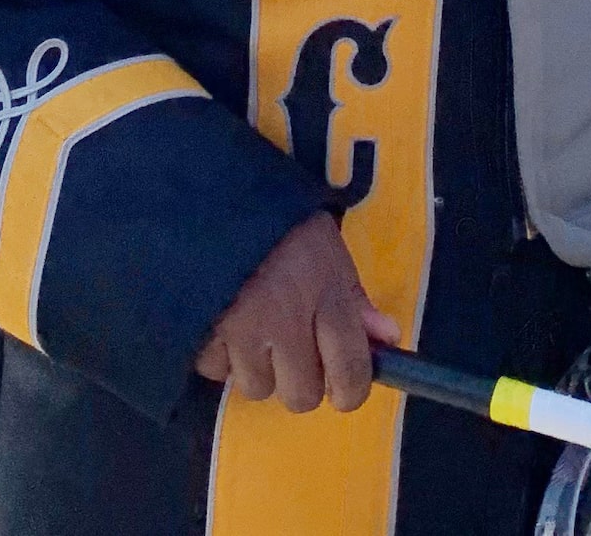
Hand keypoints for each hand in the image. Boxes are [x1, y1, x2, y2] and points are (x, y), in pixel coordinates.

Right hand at [193, 212, 398, 412]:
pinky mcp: (202, 330)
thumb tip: (387, 339)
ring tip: (252, 331)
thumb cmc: (282, 224)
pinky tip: (223, 323)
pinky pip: (215, 369)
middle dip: (298, 381)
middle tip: (291, 353)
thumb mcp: (329, 250)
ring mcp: (242, 330)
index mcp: (326, 298)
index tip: (344, 390)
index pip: (350, 372)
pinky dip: (220, 355)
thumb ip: (356, 299)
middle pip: (301, 396)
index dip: (351, 391)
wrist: (215, 194)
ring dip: (257, 369)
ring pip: (257, 388)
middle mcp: (287, 322)